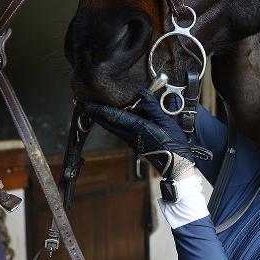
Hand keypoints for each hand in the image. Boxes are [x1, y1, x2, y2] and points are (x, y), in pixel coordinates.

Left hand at [80, 91, 211, 179]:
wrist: (176, 165)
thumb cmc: (173, 144)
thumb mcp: (166, 121)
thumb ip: (152, 107)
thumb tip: (142, 93)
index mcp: (137, 128)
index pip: (112, 116)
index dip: (97, 109)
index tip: (85, 103)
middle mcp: (130, 135)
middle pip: (107, 123)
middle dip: (94, 113)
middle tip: (83, 104)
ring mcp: (131, 141)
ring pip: (112, 128)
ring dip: (102, 118)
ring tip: (94, 109)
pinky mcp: (134, 144)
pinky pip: (119, 131)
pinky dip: (112, 122)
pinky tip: (113, 117)